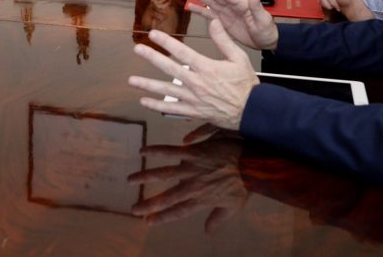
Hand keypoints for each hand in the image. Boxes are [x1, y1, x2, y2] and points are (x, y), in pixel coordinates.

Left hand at [128, 21, 258, 129]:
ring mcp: (193, 98)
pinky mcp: (193, 111)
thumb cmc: (246, 84)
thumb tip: (213, 21)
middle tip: (137, 50)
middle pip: (169, 68)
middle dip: (152, 58)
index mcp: (206, 68)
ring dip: (147, 85)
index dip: (166, 42)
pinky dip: (157, 106)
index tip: (153, 34)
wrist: (252, 111)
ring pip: (166, 90)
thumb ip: (223, 39)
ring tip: (132, 80)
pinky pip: (172, 109)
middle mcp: (196, 82)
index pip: (182, 52)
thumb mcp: (239, 58)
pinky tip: (144, 101)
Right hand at [129, 124, 247, 231]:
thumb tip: (207, 233)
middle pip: (167, 197)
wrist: (252, 163)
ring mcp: (191, 169)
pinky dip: (155, 150)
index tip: (147, 222)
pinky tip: (142, 150)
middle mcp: (192, 187)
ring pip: (163, 173)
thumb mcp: (233, 208)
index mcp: (201, 200)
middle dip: (148, 203)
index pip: (177, 212)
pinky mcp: (193, 153)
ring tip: (130, 179)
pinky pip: (170, 151)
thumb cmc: (245, 185)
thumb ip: (217, 219)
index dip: (161, 217)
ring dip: (145, 176)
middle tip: (133, 208)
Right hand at [186, 0, 278, 49]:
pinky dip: (200, 11)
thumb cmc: (267, 31)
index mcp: (242, 4)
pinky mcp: (223, 22)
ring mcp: (227, 14)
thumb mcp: (263, 20)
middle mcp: (232, 7)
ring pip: (211, 3)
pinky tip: (192, 7)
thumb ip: (257, 6)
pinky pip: (210, 15)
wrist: (266, 43)